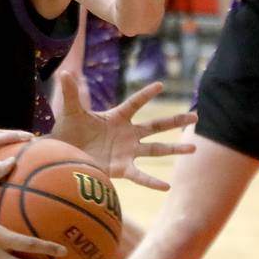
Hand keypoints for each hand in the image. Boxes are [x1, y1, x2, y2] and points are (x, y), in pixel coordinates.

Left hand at [48, 72, 195, 189]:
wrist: (63, 155)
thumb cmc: (68, 131)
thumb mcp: (70, 111)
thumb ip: (70, 93)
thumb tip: (64, 72)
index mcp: (117, 117)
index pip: (135, 103)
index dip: (146, 95)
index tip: (160, 85)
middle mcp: (127, 134)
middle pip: (156, 126)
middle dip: (175, 121)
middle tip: (195, 116)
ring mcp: (127, 152)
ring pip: (156, 150)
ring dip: (174, 149)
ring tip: (193, 148)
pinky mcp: (122, 169)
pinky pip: (141, 175)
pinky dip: (152, 181)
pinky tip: (167, 186)